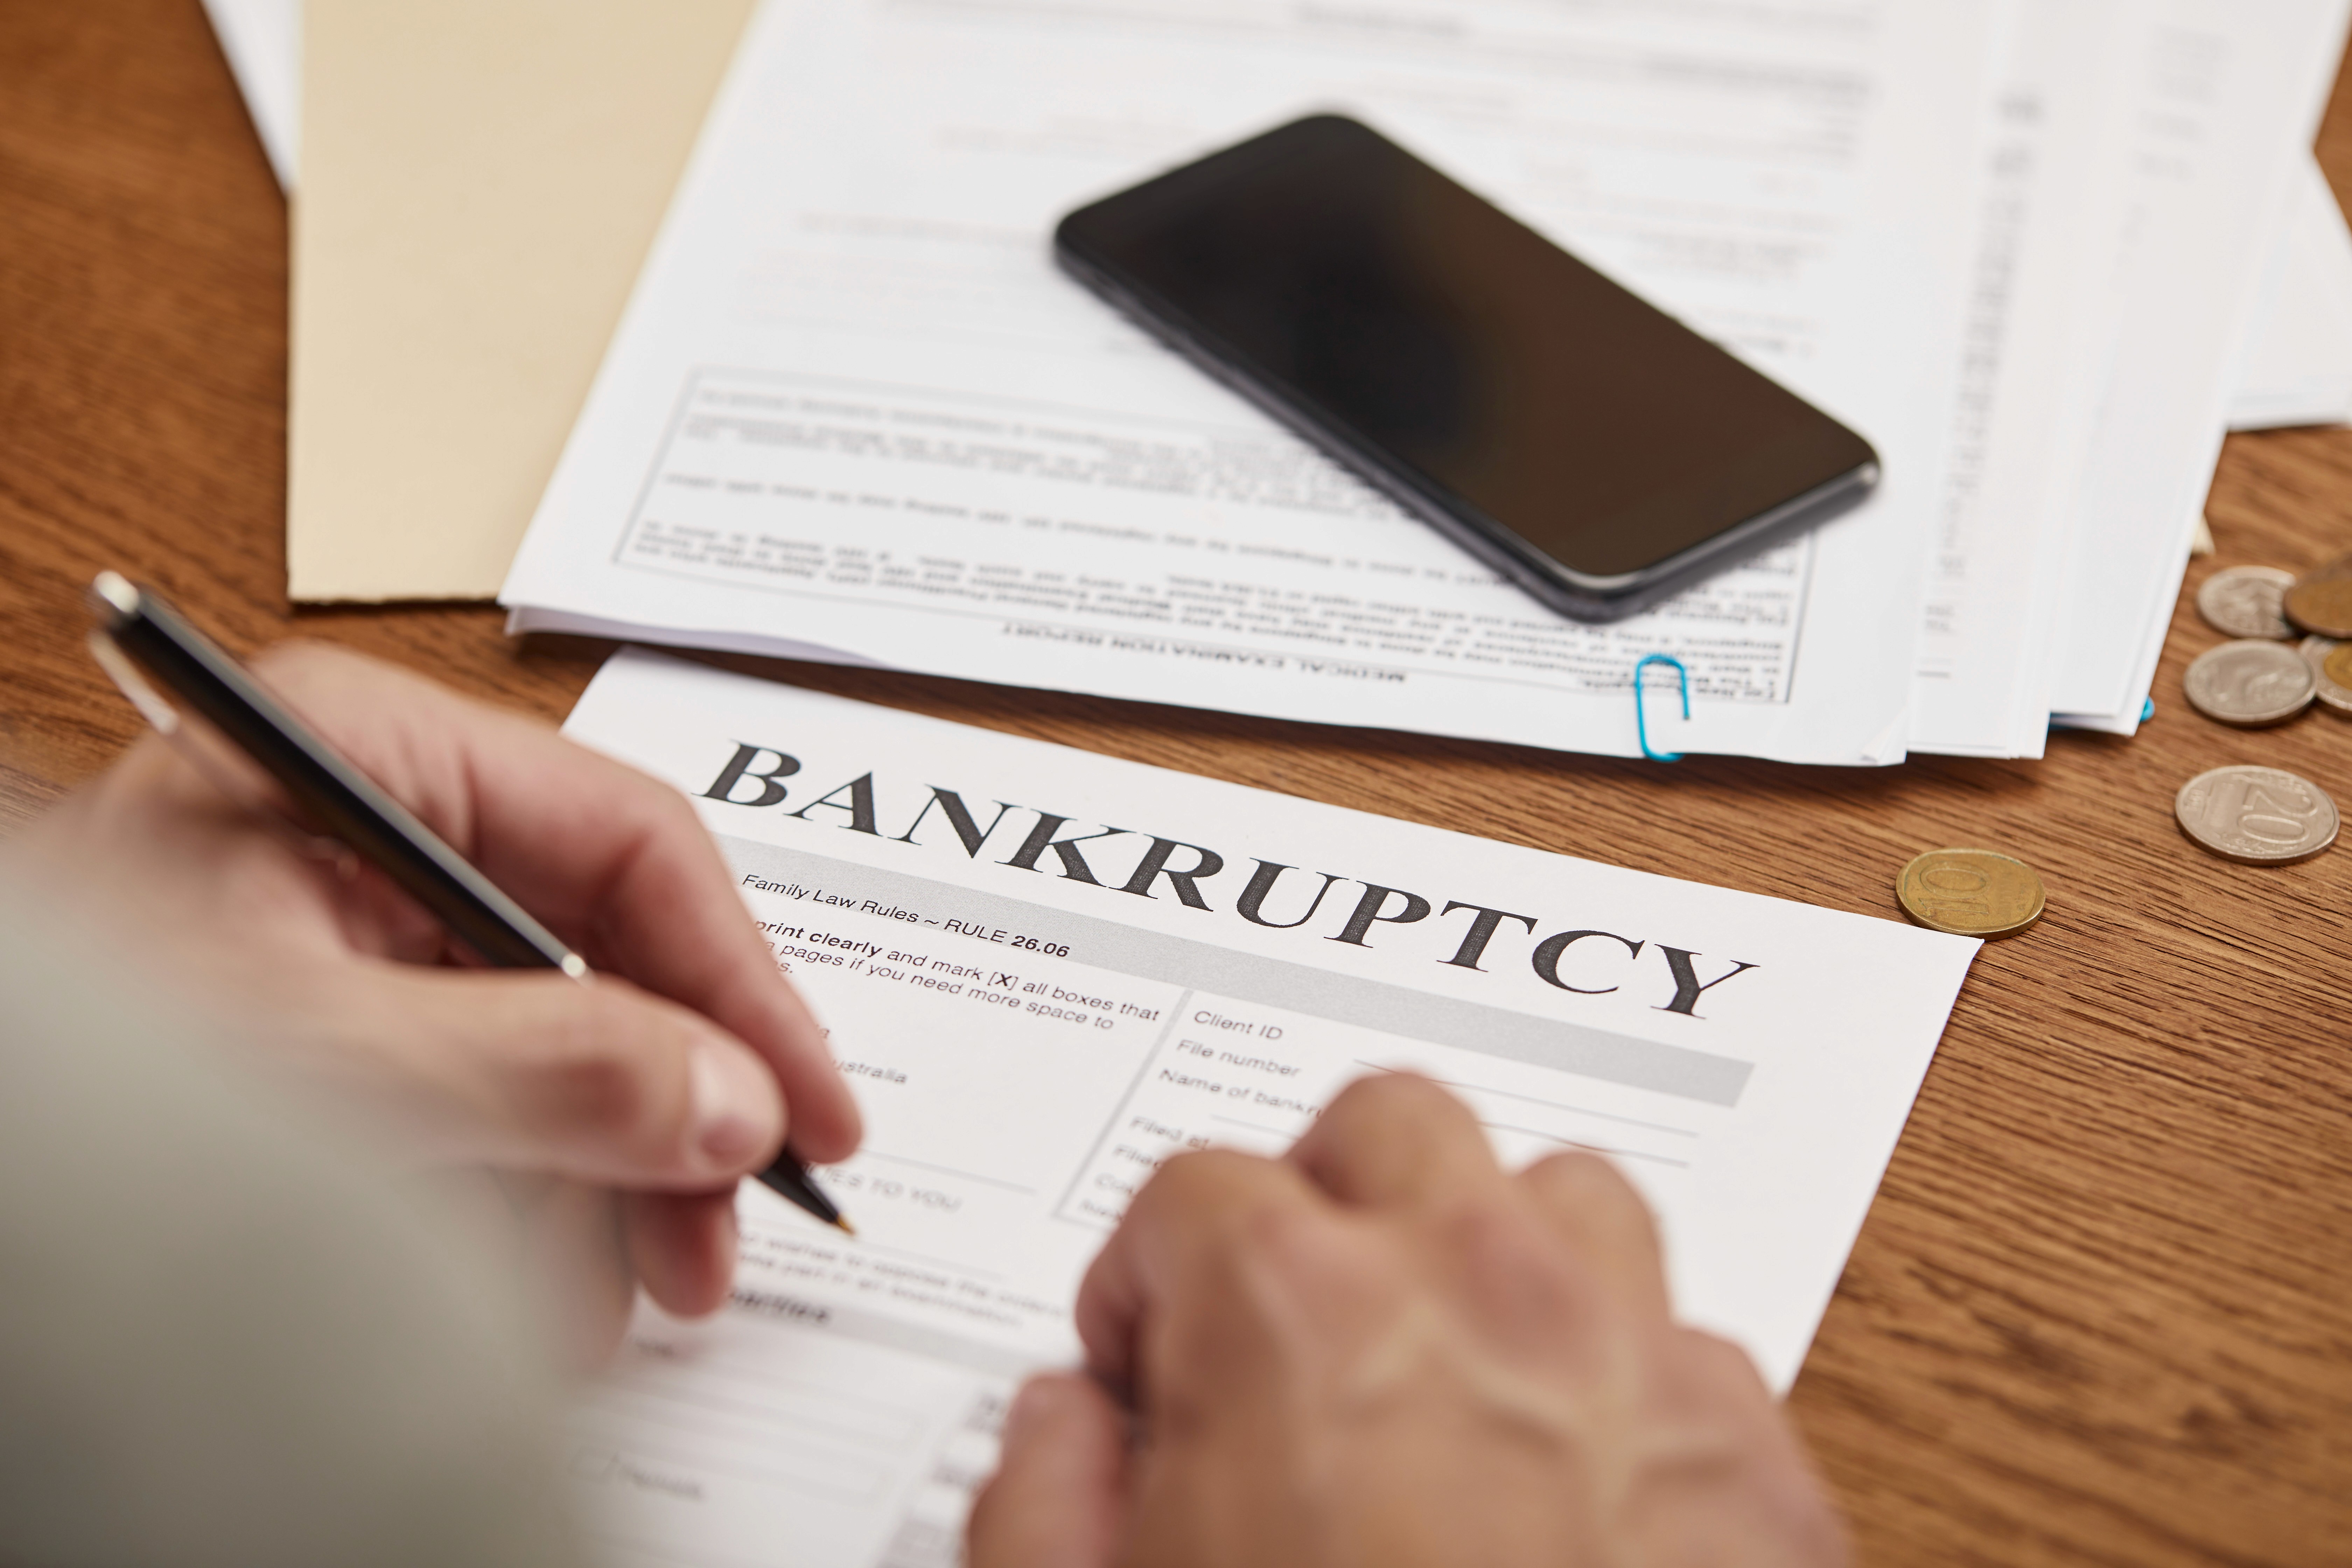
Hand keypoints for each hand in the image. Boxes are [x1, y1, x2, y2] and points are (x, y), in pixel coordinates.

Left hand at [16, 641, 860, 1359]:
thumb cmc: (67, 1076)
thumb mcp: (332, 1060)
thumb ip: (549, 1074)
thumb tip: (733, 1101)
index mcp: (368, 750)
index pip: (630, 839)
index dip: (745, 982)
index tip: (810, 1106)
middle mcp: (372, 820)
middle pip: (603, 947)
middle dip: (673, 1107)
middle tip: (717, 1234)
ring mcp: (353, 920)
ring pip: (554, 1034)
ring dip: (605, 1173)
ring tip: (622, 1292)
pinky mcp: (334, 1013)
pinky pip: (481, 1086)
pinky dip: (524, 1187)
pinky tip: (537, 1273)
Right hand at [969, 1074, 1843, 1567]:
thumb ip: (1039, 1500)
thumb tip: (1065, 1428)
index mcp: (1296, 1315)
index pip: (1192, 1190)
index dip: (1144, 1281)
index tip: (1147, 1360)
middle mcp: (1479, 1295)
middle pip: (1396, 1126)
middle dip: (1321, 1197)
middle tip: (1290, 1313)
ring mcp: (1633, 1366)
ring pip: (1568, 1198)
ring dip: (1495, 1252)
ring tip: (1446, 1363)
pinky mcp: (1753, 1470)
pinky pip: (1688, 1348)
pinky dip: (1619, 1383)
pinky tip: (1568, 1479)